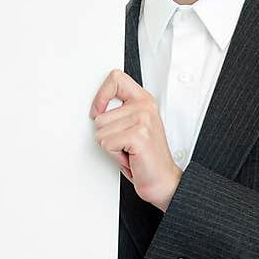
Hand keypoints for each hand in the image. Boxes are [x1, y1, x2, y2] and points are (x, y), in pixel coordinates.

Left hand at [90, 69, 181, 210]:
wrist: (163, 180)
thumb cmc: (146, 157)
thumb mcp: (134, 127)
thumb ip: (120, 112)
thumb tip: (95, 109)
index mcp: (144, 100)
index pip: (115, 78)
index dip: (101, 94)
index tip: (98, 110)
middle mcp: (144, 107)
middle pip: (99, 116)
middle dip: (107, 135)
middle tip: (126, 144)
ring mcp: (142, 120)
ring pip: (100, 132)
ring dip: (111, 147)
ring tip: (129, 150)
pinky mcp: (138, 135)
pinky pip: (106, 144)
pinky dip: (115, 156)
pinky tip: (130, 157)